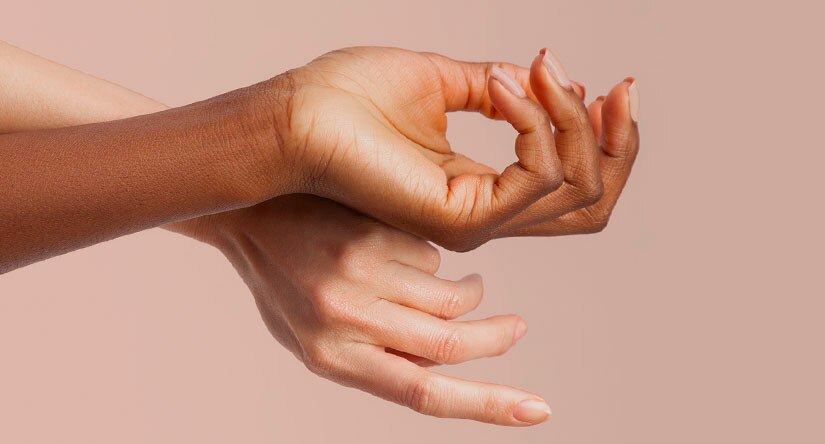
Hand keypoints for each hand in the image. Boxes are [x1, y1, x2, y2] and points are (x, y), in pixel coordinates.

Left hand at [175, 195, 551, 425]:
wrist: (247, 212)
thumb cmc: (286, 280)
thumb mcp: (315, 334)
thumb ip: (373, 355)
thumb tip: (441, 362)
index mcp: (334, 359)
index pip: (423, 395)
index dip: (488, 406)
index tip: (538, 410)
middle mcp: (347, 320)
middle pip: (450, 344)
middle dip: (497, 339)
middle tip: (517, 327)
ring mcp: (359, 273)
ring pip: (451, 294)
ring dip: (466, 292)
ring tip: (455, 280)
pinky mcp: (370, 231)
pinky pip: (432, 252)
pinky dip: (431, 256)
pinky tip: (404, 244)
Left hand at [264, 47, 637, 250]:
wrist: (292, 116)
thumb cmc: (347, 97)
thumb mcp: (439, 81)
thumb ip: (496, 89)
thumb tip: (543, 75)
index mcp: (480, 184)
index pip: (573, 184)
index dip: (606, 138)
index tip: (610, 83)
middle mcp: (485, 212)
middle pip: (593, 201)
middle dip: (618, 140)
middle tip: (620, 85)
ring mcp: (474, 222)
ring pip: (575, 188)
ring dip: (568, 115)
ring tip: (538, 69)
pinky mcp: (459, 217)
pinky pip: (536, 176)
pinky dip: (535, 120)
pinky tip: (504, 83)